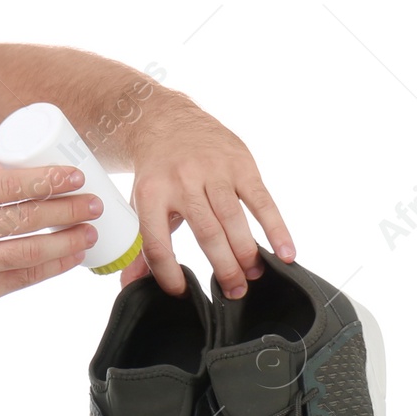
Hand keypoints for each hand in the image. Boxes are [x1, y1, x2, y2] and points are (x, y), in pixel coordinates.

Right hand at [0, 162, 100, 316]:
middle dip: (67, 209)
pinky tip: (71, 256)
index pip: (8, 184)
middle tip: (93, 202)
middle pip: (25, 217)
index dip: (47, 180)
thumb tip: (32, 170)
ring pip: (30, 251)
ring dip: (67, 240)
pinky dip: (52, 266)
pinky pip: (24, 278)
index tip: (75, 176)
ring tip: (91, 231)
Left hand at [118, 101, 292, 298]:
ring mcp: (214, 172)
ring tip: (253, 276)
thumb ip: (140, 245)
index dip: (168, 272)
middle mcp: (183, 182)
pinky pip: (262, 201)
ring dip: (247, 253)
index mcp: (152, 194)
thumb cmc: (158, 174)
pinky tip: (286, 253)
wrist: (167, 123)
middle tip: (234, 292)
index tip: (181, 292)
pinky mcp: (241, 165)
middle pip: (206, 233)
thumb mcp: (143, 205)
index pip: (158, 242)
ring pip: (234, 220)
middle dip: (223, 267)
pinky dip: (277, 229)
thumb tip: (131, 285)